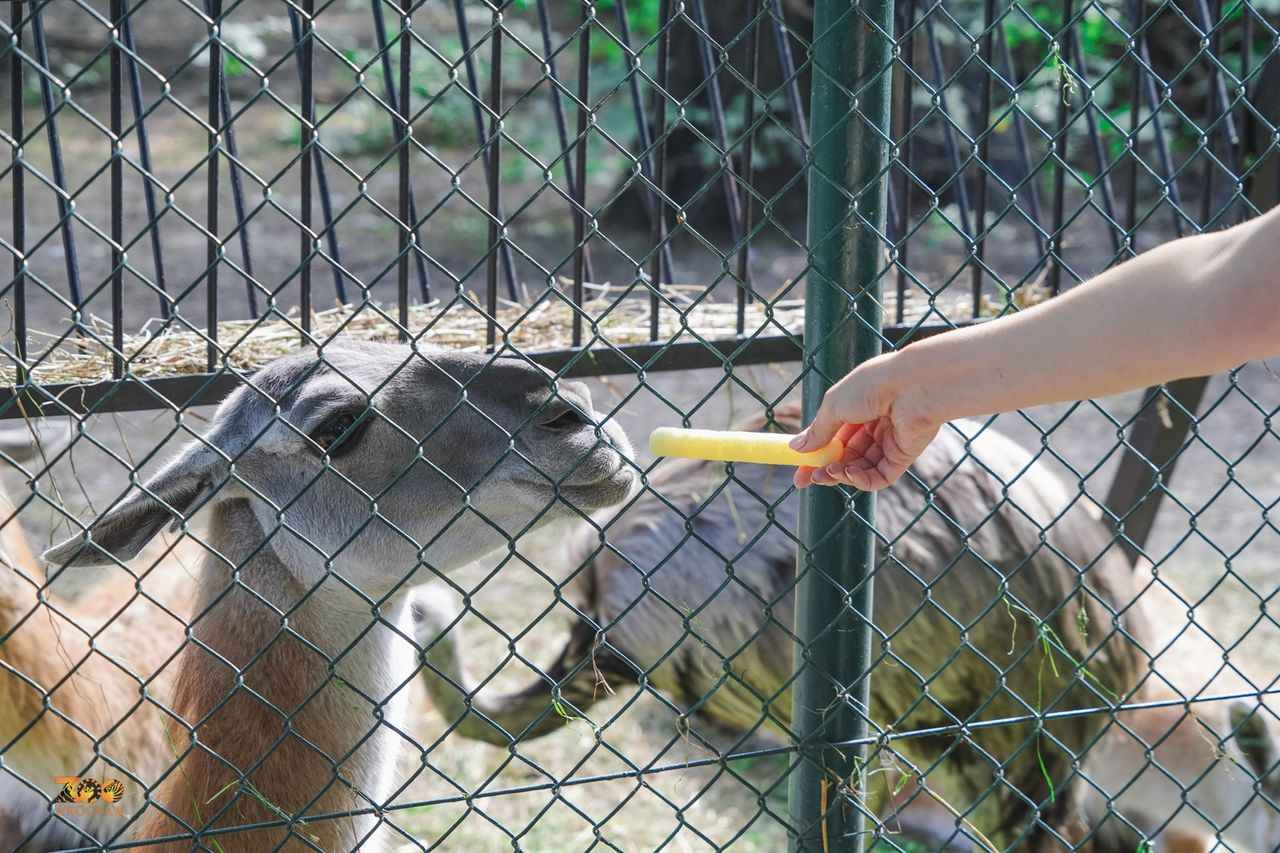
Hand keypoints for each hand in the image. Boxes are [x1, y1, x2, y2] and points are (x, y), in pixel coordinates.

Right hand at [789, 360, 940, 490]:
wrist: (912, 386)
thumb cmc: (872, 386)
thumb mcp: (834, 406)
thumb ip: (818, 431)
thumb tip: (797, 448)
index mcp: (857, 408)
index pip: (833, 437)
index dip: (815, 454)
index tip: (798, 471)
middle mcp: (873, 426)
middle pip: (845, 456)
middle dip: (825, 469)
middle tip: (807, 480)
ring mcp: (889, 442)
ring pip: (860, 468)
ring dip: (840, 474)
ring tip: (826, 473)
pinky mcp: (903, 457)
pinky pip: (879, 476)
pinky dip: (861, 480)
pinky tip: (848, 474)